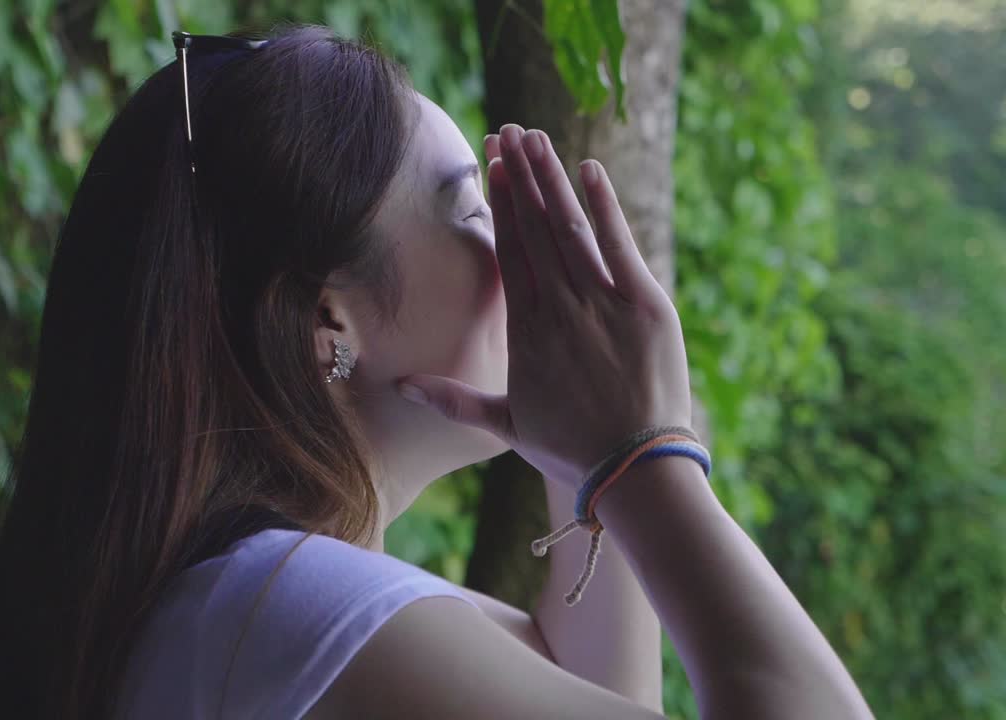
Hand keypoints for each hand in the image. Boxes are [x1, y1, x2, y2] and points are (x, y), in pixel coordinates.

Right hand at [396, 124, 692, 490]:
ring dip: (553, 179)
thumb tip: (397, 386)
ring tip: (536, 137)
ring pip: (570, 227)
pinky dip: (604, 205)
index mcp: (525, 331)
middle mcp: (559, 307)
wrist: (633, 468)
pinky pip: (619, 243)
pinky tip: (590, 169)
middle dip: (521, 176)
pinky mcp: (644, 304)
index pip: (510, 252)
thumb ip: (450, 399)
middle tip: (508, 131)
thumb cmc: (569, 449)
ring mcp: (602, 302)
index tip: (492, 166)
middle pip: (535, 229)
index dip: (501, 206)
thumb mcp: (504, 425)